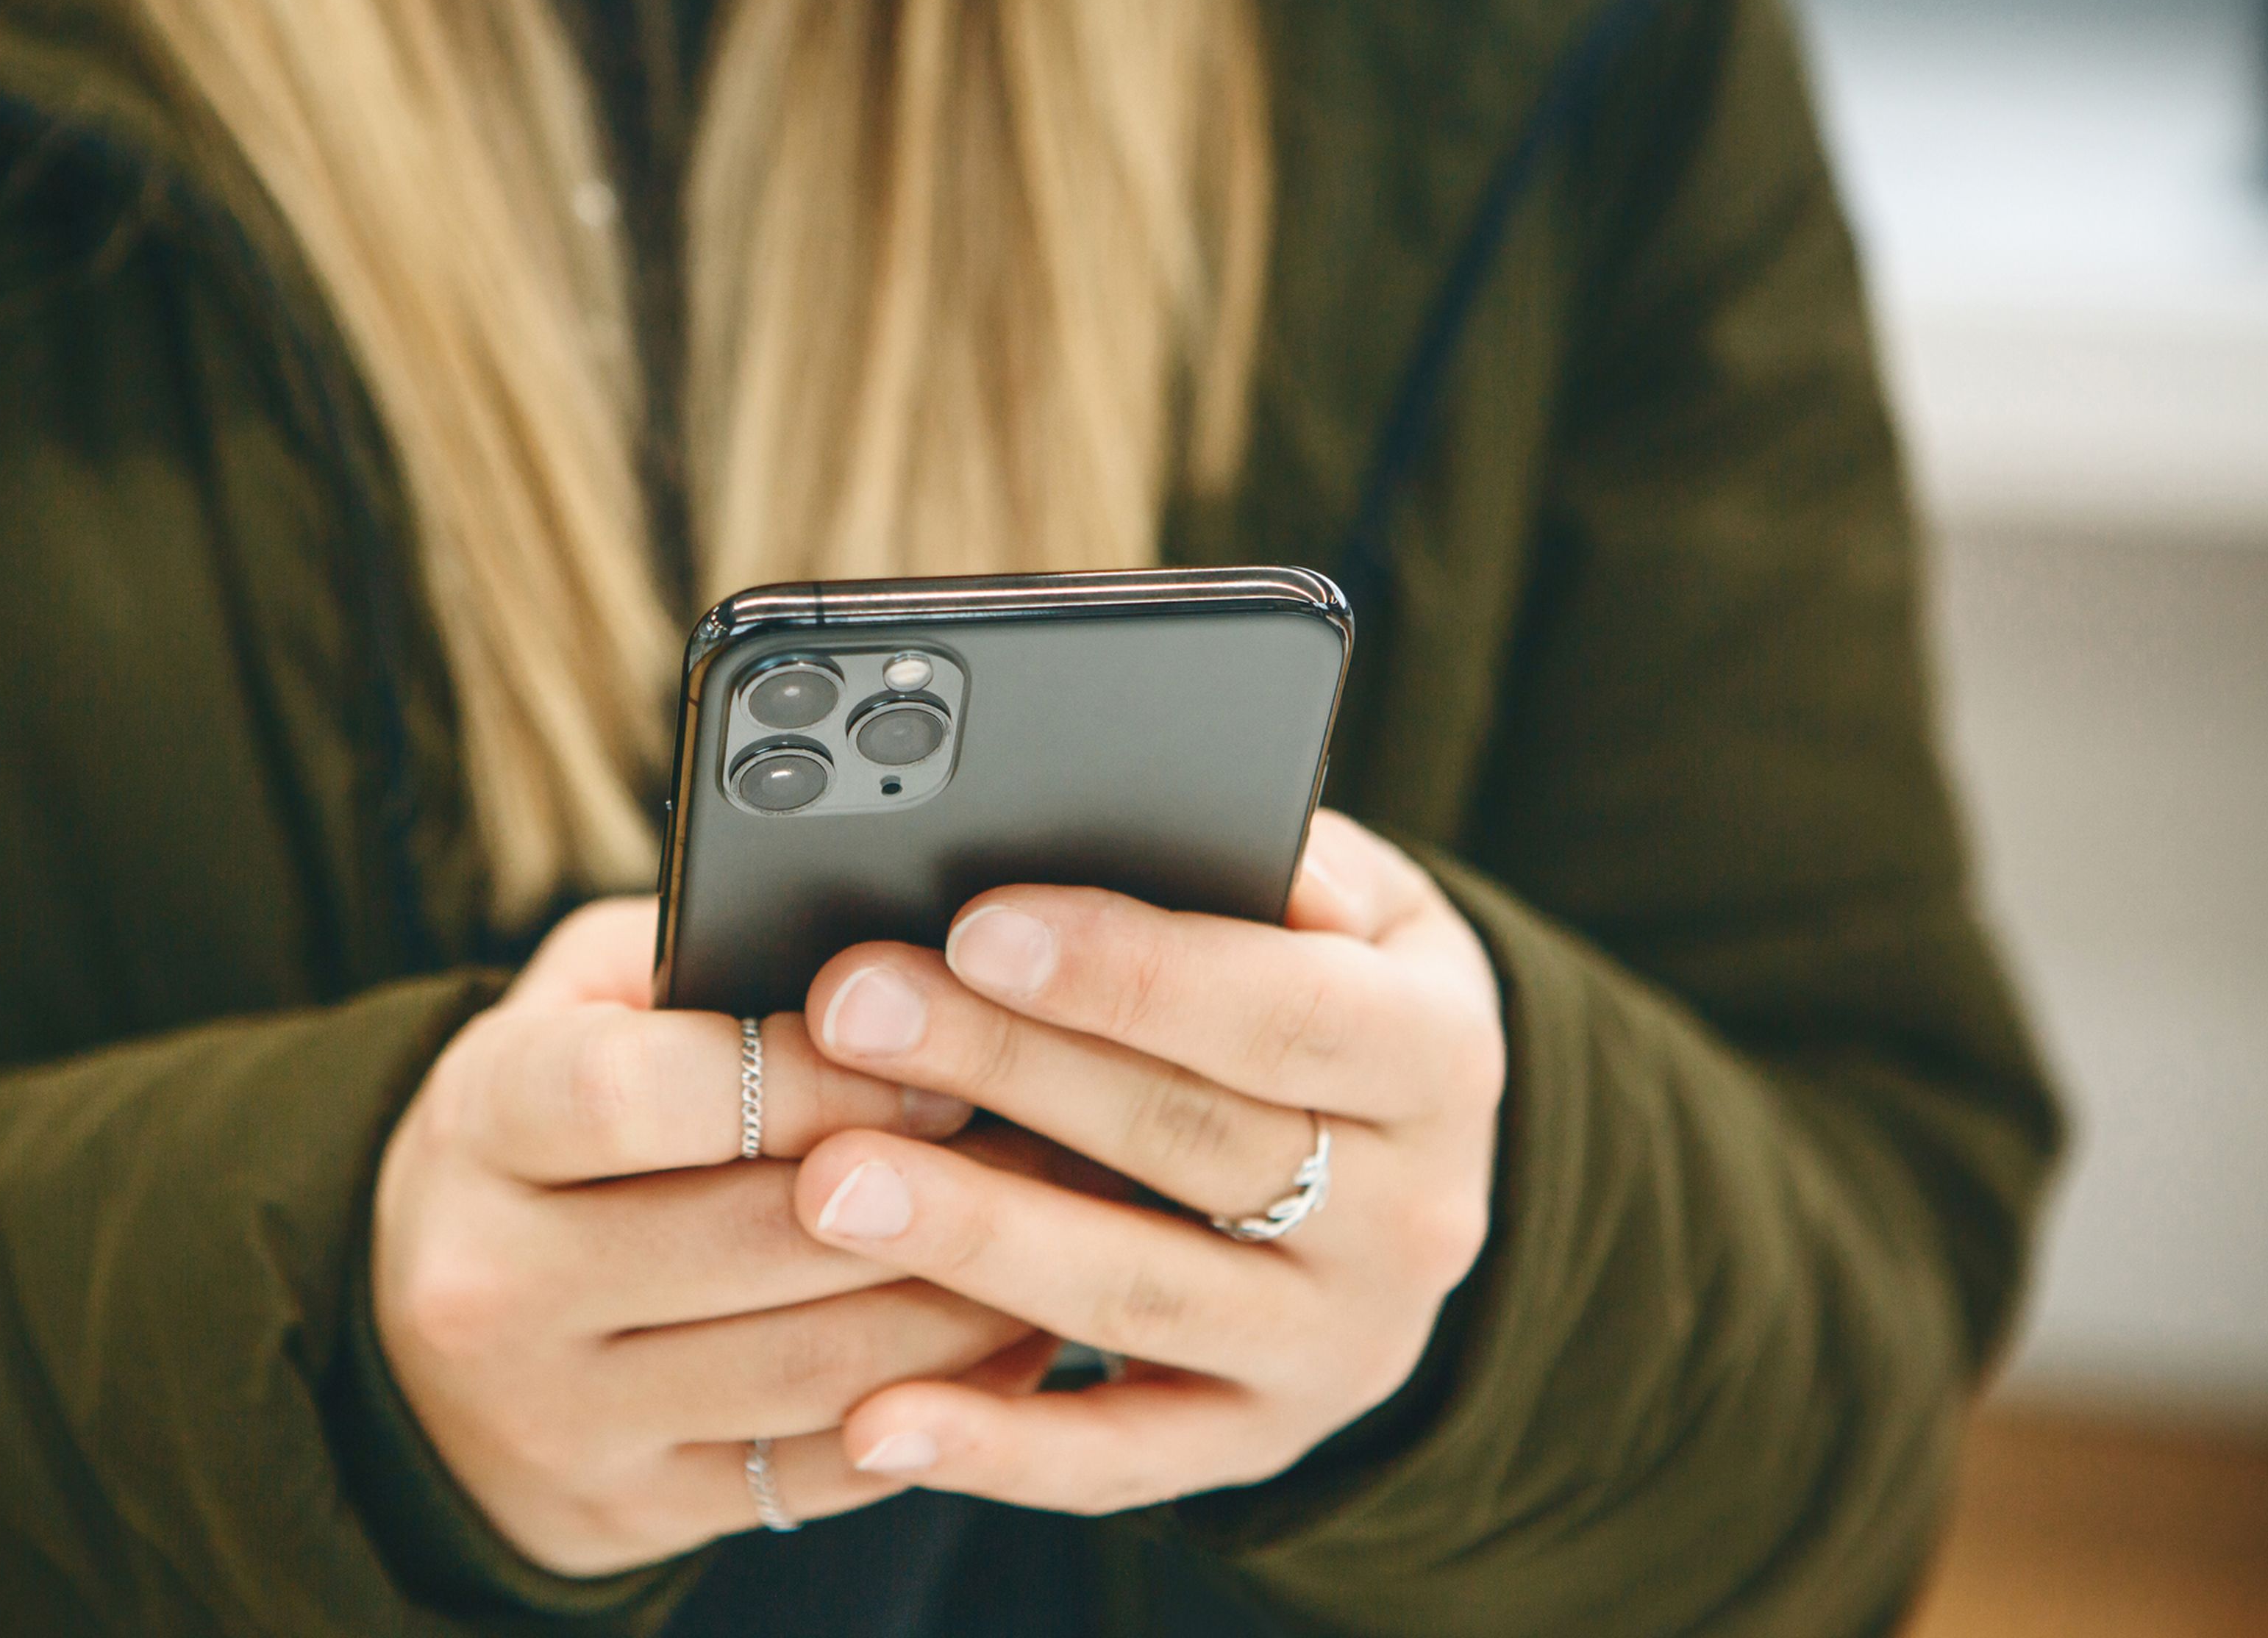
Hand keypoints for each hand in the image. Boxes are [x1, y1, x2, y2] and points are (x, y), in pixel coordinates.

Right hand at [369, 898, 1051, 1574]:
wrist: (434, 1345)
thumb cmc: (556, 1126)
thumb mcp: (579, 1007)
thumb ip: (696, 959)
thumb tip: (882, 956)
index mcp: (481, 1123)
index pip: (638, 1093)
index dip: (807, 1074)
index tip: (930, 1059)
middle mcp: (494, 1283)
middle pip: (753, 1237)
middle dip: (931, 1189)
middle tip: (1052, 1142)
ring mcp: (561, 1414)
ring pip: (810, 1365)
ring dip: (963, 1303)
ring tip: (1058, 1235)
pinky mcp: (631, 1507)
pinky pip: (820, 1469)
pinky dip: (941, 1409)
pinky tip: (1012, 1347)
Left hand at [792, 811, 1504, 1509]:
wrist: (1410, 1180)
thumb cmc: (1328, 993)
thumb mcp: (1355, 908)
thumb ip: (1274, 862)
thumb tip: (1159, 807)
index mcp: (1442, 1057)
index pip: (1285, 1009)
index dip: (1130, 970)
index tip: (977, 925)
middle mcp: (1415, 1218)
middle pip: (1189, 1141)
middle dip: (1007, 1067)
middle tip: (849, 1012)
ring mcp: (1338, 1347)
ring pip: (1140, 1292)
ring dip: (976, 1240)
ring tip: (825, 1186)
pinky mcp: (1257, 1440)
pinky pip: (1120, 1460)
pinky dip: (993, 1449)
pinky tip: (872, 1422)